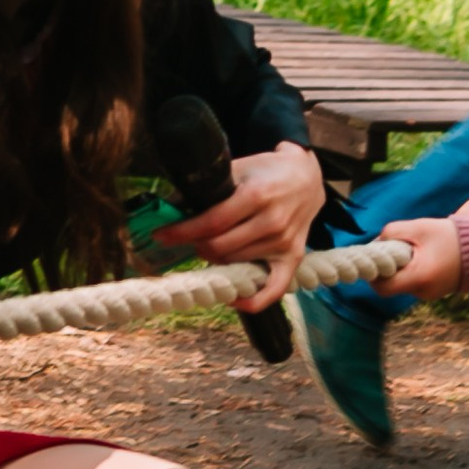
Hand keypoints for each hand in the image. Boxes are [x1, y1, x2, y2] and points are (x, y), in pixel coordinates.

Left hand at [154, 140, 325, 311]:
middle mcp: (272, 221)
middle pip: (220, 247)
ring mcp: (284, 242)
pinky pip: (274, 289)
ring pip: (236, 264)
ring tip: (208, 248)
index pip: (212, 222)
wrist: (307, 177)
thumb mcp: (239, 167)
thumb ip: (212, 187)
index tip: (161, 235)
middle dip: (196, 246)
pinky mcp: (294, 257)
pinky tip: (233, 300)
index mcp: (257, 195)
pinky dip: (253, 300)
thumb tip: (175, 206)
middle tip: (188, 240)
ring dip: (216, 260)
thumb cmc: (266, 171)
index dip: (182, 232)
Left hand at [363, 216, 464, 303]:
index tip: (375, 256)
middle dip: (389, 266)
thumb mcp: (419, 227)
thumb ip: (392, 232)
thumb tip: (375, 243)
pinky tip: (426, 254)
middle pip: (392, 284)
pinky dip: (414, 270)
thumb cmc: (452, 236)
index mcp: (419, 278)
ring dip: (403, 267)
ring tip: (417, 248)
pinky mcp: (437, 291)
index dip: (373, 273)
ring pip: (404, 282)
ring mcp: (431, 294)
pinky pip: (416, 282)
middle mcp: (423, 292)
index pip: (382, 287)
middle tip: (396, 246)